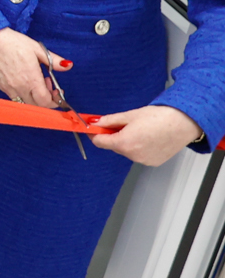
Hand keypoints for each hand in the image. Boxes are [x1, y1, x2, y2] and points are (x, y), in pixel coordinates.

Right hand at [0, 27, 67, 107]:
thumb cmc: (13, 42)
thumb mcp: (37, 48)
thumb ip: (54, 60)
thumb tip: (68, 65)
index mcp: (31, 79)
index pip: (46, 102)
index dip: (55, 100)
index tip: (57, 91)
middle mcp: (20, 87)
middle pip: (36, 106)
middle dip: (46, 100)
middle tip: (48, 86)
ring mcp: (8, 88)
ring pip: (25, 103)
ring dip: (33, 98)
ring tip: (34, 82)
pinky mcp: (0, 86)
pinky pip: (15, 97)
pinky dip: (23, 94)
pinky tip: (23, 80)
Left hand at [90, 105, 204, 165]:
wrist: (184, 123)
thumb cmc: (160, 117)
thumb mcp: (130, 115)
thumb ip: (110, 120)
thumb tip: (96, 122)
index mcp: (124, 143)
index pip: (100, 142)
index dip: (94, 134)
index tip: (93, 128)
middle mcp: (132, 155)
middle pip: (114, 146)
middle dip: (113, 135)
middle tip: (120, 124)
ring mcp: (144, 161)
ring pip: (127, 150)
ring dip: (126, 141)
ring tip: (140, 129)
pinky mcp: (153, 162)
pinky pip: (139, 155)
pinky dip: (138, 147)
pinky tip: (148, 137)